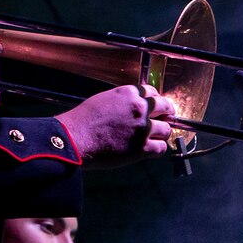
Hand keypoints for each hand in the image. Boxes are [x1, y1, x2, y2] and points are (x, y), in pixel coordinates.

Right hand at [56, 84, 175, 167]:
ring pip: (166, 129)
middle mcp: (140, 108)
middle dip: (166, 113)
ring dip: (162, 133)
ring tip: (157, 137)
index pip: (152, 92)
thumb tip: (129, 107)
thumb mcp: (104, 99)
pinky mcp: (142, 148)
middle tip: (166, 118)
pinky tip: (152, 150)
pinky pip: (161, 148)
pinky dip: (158, 149)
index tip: (156, 106)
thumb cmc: (83, 121)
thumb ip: (122, 101)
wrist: (76, 139)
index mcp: (129, 94)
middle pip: (165, 107)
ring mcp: (143, 128)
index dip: (155, 101)